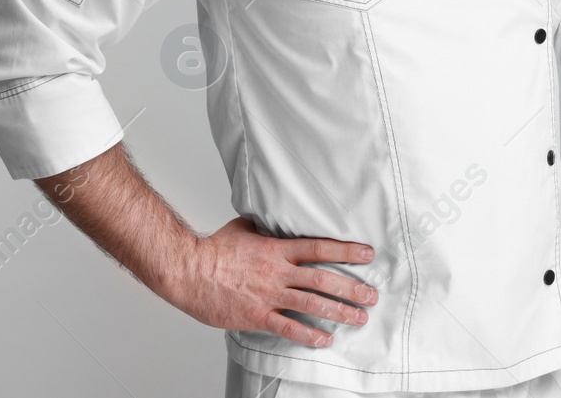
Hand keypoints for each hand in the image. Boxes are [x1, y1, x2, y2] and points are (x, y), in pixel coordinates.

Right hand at [165, 216, 379, 347]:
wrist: (188, 270)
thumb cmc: (213, 250)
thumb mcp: (244, 229)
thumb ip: (266, 228)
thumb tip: (278, 219)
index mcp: (276, 249)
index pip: (320, 248)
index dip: (347, 251)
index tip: (367, 254)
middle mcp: (277, 272)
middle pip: (323, 279)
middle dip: (352, 288)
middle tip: (372, 295)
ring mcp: (268, 295)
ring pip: (312, 304)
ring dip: (339, 312)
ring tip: (359, 318)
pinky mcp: (257, 316)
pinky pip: (288, 327)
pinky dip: (309, 335)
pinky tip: (325, 340)